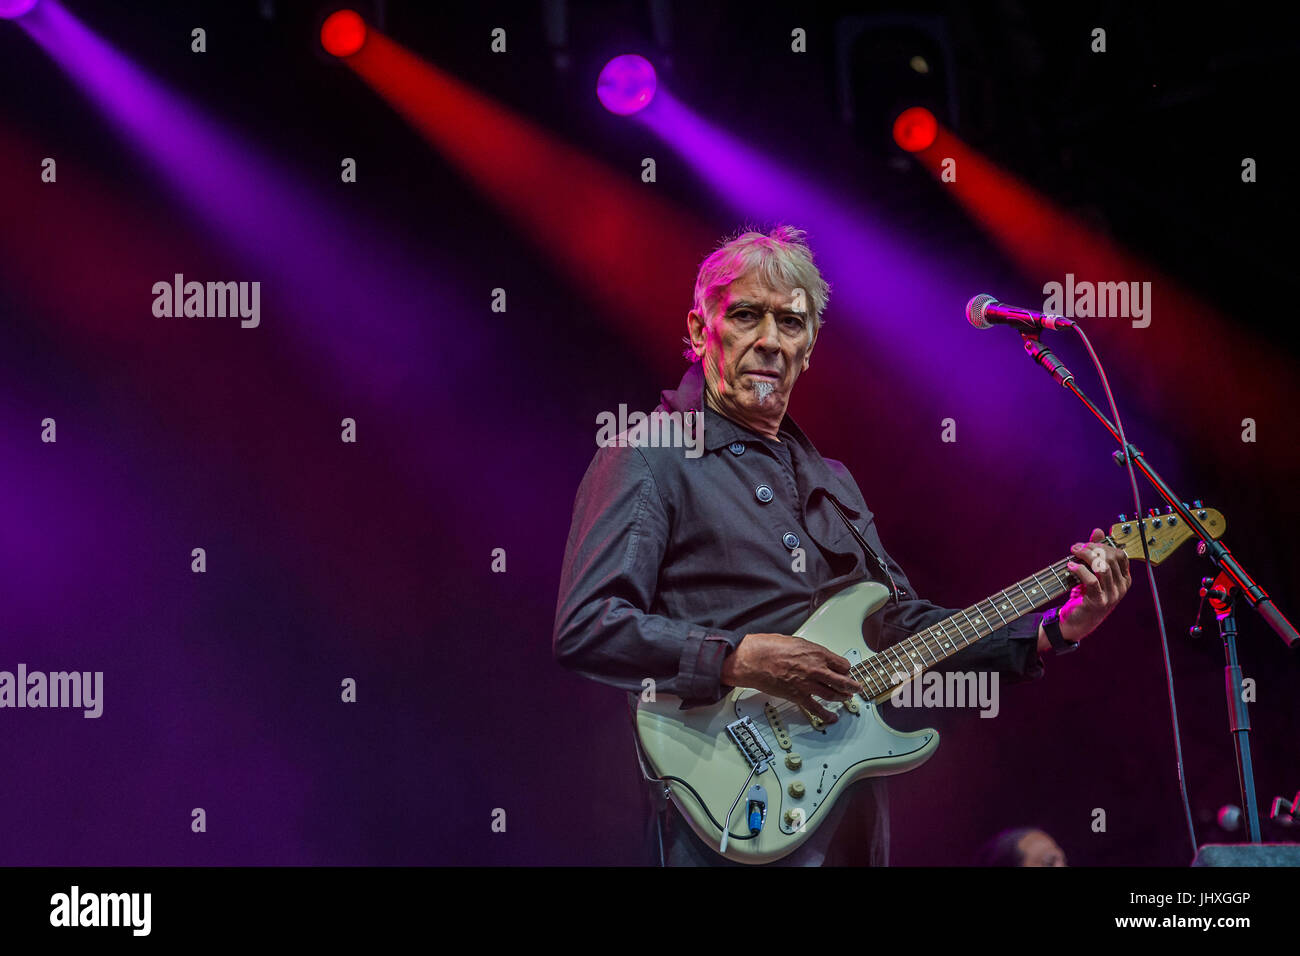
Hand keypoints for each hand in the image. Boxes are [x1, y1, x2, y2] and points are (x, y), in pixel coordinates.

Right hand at [721, 633, 860, 723]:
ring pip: (833, 694)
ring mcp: (808, 684)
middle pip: (842, 680)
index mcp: (817, 653)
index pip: (841, 663)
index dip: (845, 668)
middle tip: (856, 687)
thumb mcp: (794, 641)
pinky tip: (832, 717)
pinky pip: (816, 709)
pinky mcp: (798, 697)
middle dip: (852, 685)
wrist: (753, 660)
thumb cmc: (768, 648)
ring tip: (847, 698)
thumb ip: (807, 650)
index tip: (846, 670)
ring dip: (842, 697)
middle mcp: (816, 669)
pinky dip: (826, 715)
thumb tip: (811, 654)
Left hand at [1059, 528, 1131, 643]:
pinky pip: (1092, 580)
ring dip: (1086, 556)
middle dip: (1092, 549)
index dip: (1103, 546)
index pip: (1120, 555)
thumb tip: (1098, 531)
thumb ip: (1096, 552)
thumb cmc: (1085, 595)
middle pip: (1111, 558)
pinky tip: (1070, 566)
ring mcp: (1112, 596)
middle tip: (1076, 548)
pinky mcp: (1098, 601)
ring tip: (1073, 553)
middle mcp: (1121, 587)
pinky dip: (1080, 570)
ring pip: (1102, 567)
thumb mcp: (1091, 572)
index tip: (1086, 544)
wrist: (1076, 621)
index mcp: (1124, 579)